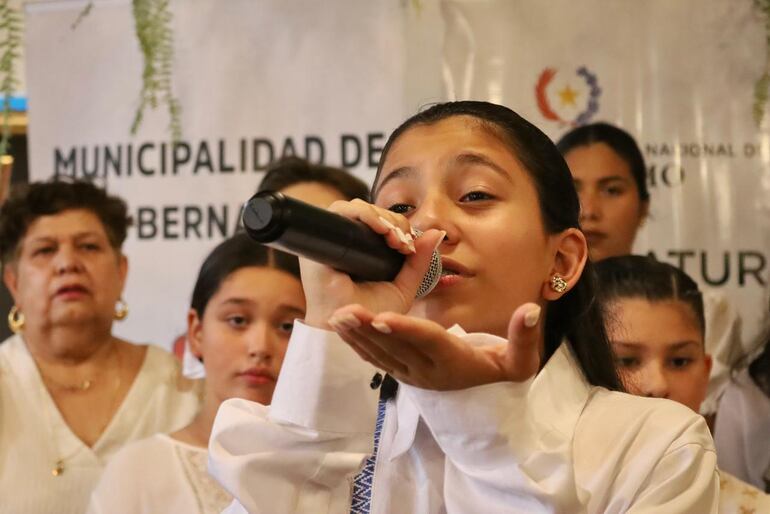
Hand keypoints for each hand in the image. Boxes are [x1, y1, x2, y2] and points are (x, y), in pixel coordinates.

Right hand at [301, 199, 444, 329]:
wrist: (353, 332)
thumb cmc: (373, 316)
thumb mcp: (403, 285)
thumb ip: (419, 261)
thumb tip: (436, 232)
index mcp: (359, 251)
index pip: (377, 222)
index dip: (396, 225)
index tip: (409, 247)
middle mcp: (343, 243)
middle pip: (368, 212)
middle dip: (392, 221)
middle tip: (403, 244)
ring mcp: (329, 241)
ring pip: (355, 207)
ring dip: (380, 217)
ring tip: (394, 240)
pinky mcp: (319, 241)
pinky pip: (340, 212)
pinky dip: (364, 214)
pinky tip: (381, 230)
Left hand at [327, 302, 542, 389]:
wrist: (487, 395)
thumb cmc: (502, 372)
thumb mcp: (520, 360)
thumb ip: (524, 337)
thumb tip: (530, 309)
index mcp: (452, 361)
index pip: (427, 341)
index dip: (405, 329)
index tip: (382, 316)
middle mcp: (427, 371)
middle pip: (396, 347)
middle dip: (369, 329)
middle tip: (344, 312)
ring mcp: (412, 375)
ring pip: (381, 355)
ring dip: (357, 337)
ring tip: (336, 319)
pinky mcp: (402, 375)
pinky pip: (377, 360)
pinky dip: (358, 345)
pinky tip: (342, 331)